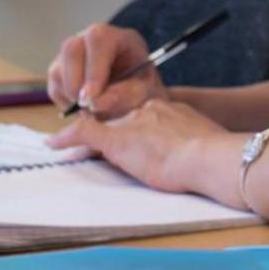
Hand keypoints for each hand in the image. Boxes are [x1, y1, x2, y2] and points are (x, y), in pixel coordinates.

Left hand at [46, 98, 224, 193]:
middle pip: (118, 116)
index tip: (128, 133)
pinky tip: (53, 144)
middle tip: (86, 136)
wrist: (211, 157)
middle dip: (102, 124)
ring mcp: (132, 124)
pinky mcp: (118, 140)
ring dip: (81, 133)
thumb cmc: (215, 157)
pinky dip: (67, 138)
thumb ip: (197, 144)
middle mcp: (149, 110)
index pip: (142, 114)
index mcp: (171, 109)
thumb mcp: (205, 142)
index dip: (129, 123)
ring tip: (64, 141)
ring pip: (100, 123)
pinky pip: (85, 133)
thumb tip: (207, 160)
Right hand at [47, 24, 167, 115]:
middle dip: (75, 81)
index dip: (92, 68)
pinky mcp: (63, 69)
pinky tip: (84, 108)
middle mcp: (94, 40)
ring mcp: (76, 53)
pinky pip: (54, 85)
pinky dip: (65, 101)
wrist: (138, 101)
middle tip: (86, 106)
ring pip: (57, 68)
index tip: (91, 97)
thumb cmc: (145, 92)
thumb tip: (94, 102)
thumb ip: (124, 96)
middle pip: (71, 48)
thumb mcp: (145, 94)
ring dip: (70, 94)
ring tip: (90, 110)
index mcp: (121, 38)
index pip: (99, 40)